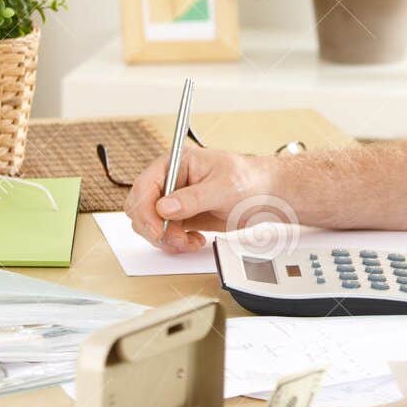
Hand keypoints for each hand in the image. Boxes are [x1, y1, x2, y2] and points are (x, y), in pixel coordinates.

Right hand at [124, 145, 275, 252]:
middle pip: (139, 208)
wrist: (267, 195)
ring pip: (149, 225)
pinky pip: (164, 234)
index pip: (144, 186)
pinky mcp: (182, 217)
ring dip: (165, 239)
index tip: (157, 230)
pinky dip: (174, 243)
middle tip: (177, 239)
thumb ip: (193, 198)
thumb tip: (165, 207)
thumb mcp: (224, 187)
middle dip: (155, 228)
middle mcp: (170, 181)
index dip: (145, 211)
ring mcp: (174, 200)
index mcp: (176, 163)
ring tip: (189, 241)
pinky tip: (194, 241)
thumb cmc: (250, 179)